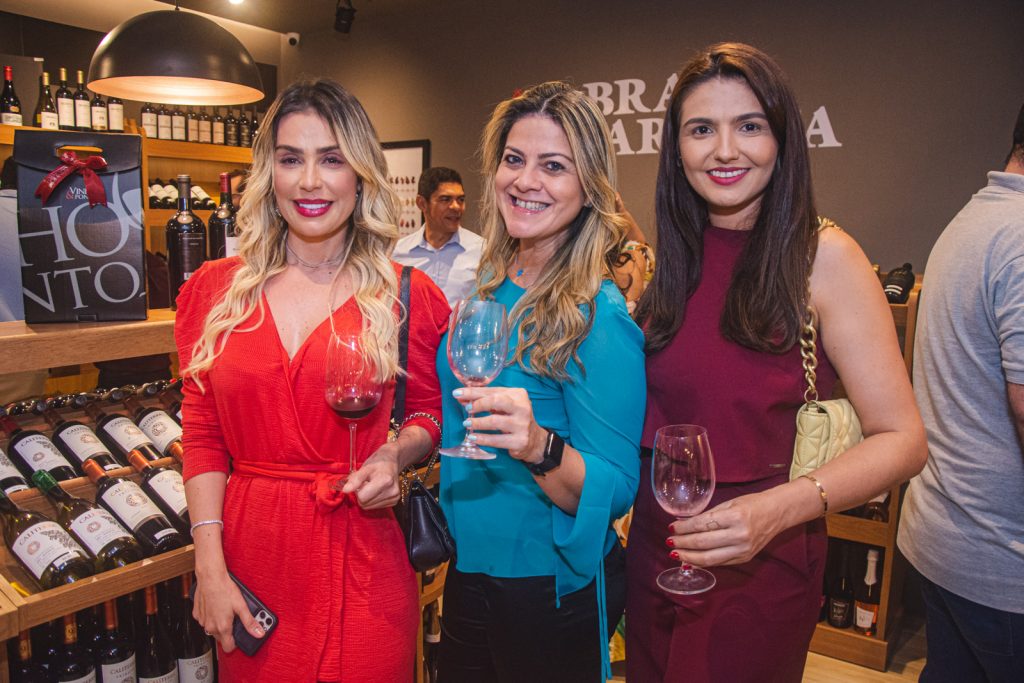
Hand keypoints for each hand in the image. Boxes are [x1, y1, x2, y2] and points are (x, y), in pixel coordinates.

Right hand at [192, 569, 263, 652]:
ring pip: (212, 629)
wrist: (210, 578)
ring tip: (225, 611)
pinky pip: (205, 620)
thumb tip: (259, 633)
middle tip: (234, 619)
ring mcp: (202, 621)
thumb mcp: (242, 606)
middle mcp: (211, 627)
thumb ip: (250, 622)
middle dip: (228, 632)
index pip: (228, 647)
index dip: (235, 644)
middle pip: (220, 638)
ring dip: (218, 624)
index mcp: (223, 627)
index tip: (239, 637)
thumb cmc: (225, 590)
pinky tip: (216, 607)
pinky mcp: (197, 614)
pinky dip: (210, 616)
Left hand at [341, 440, 400, 508]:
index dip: (358, 490)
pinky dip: (372, 500)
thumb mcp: (365, 468)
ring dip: (367, 498)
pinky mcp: (395, 501)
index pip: (362, 497)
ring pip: (369, 507)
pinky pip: (375, 507)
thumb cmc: (377, 463)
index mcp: (385, 481)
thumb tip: (345, 490)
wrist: (391, 461)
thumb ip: (355, 480)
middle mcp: (392, 491)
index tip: (362, 482)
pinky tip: (377, 491)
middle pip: (365, 504)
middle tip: (366, 483)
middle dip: (361, 495)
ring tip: (372, 486)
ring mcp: (394, 498)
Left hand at [454, 386, 546, 463]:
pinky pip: (497, 440)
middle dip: (478, 404)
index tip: (457, 393)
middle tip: (467, 409)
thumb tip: (462, 398)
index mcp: (518, 394)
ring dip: (478, 423)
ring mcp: (522, 425)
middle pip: (497, 401)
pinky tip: (473, 438)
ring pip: (495, 421)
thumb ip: (485, 400)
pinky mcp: (520, 441)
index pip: (493, 391)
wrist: (534, 440)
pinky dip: (482, 438)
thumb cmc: (514, 419)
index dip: (473, 392)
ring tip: (467, 424)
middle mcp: (522, 407)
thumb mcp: (504, 406)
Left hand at [665, 491, 784, 566]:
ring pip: (709, 558)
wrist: (777, 513)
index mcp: (734, 517)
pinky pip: (718, 563)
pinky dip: (702, 563)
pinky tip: (690, 561)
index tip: (671, 527)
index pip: (702, 525)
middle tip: (669, 542)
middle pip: (702, 543)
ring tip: (675, 554)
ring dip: (689, 557)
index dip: (684, 527)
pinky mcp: (744, 559)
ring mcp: (742, 550)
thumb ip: (708, 516)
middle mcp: (739, 536)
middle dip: (682, 543)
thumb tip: (685, 524)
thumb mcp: (729, 504)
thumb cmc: (751, 504)